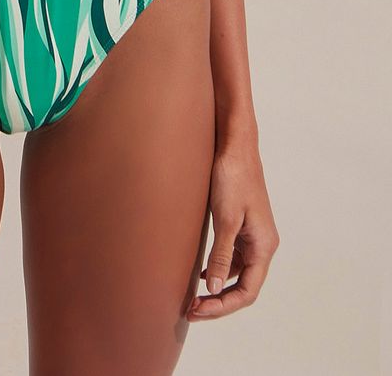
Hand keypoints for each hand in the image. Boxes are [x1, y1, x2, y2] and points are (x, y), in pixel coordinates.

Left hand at [186, 134, 279, 319]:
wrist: (234, 145)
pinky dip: (218, 270)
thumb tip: (215, 289)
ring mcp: (253, 236)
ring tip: (194, 297)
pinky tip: (202, 273)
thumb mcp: (225, 219)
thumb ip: (221, 256)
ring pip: (238, 274)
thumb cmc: (232, 177)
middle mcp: (262, 244)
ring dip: (218, 288)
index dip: (223, 306)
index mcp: (263, 246)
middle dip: (219, 302)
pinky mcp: (242, 226)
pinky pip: (233, 258)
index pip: (247, 291)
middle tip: (191, 310)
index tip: (198, 309)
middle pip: (244, 287)